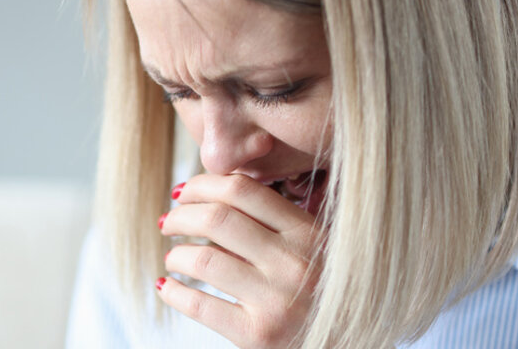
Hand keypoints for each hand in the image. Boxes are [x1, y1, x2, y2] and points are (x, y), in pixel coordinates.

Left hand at [157, 173, 324, 348]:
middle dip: (180, 216)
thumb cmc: (322, 293)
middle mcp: (293, 262)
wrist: (349, 342)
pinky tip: (167, 287)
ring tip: (172, 258)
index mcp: (307, 232)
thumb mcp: (315, 249)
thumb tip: (211, 195)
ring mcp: (276, 300)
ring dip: (176, 255)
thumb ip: (276, 223)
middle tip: (168, 223)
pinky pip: (199, 304)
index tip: (184, 193)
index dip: (202, 185)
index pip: (242, 190)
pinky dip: (174, 292)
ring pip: (203, 259)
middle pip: (217, 218)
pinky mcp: (258, 334)